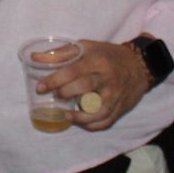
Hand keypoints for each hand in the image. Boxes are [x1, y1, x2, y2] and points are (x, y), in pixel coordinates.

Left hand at [35, 40, 152, 131]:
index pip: (74, 70)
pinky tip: (80, 122)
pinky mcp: (120, 107)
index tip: (41, 87)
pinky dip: (92, 125)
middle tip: (55, 96)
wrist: (139, 65)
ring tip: (66, 115)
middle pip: (85, 87)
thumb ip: (61, 54)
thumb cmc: (108, 55)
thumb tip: (35, 58)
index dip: (55, 79)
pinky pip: (106, 121)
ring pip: (98, 110)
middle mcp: (107, 78)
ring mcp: (115, 95)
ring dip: (80, 116)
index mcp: (97, 61)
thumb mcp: (87, 47)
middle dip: (66, 93)